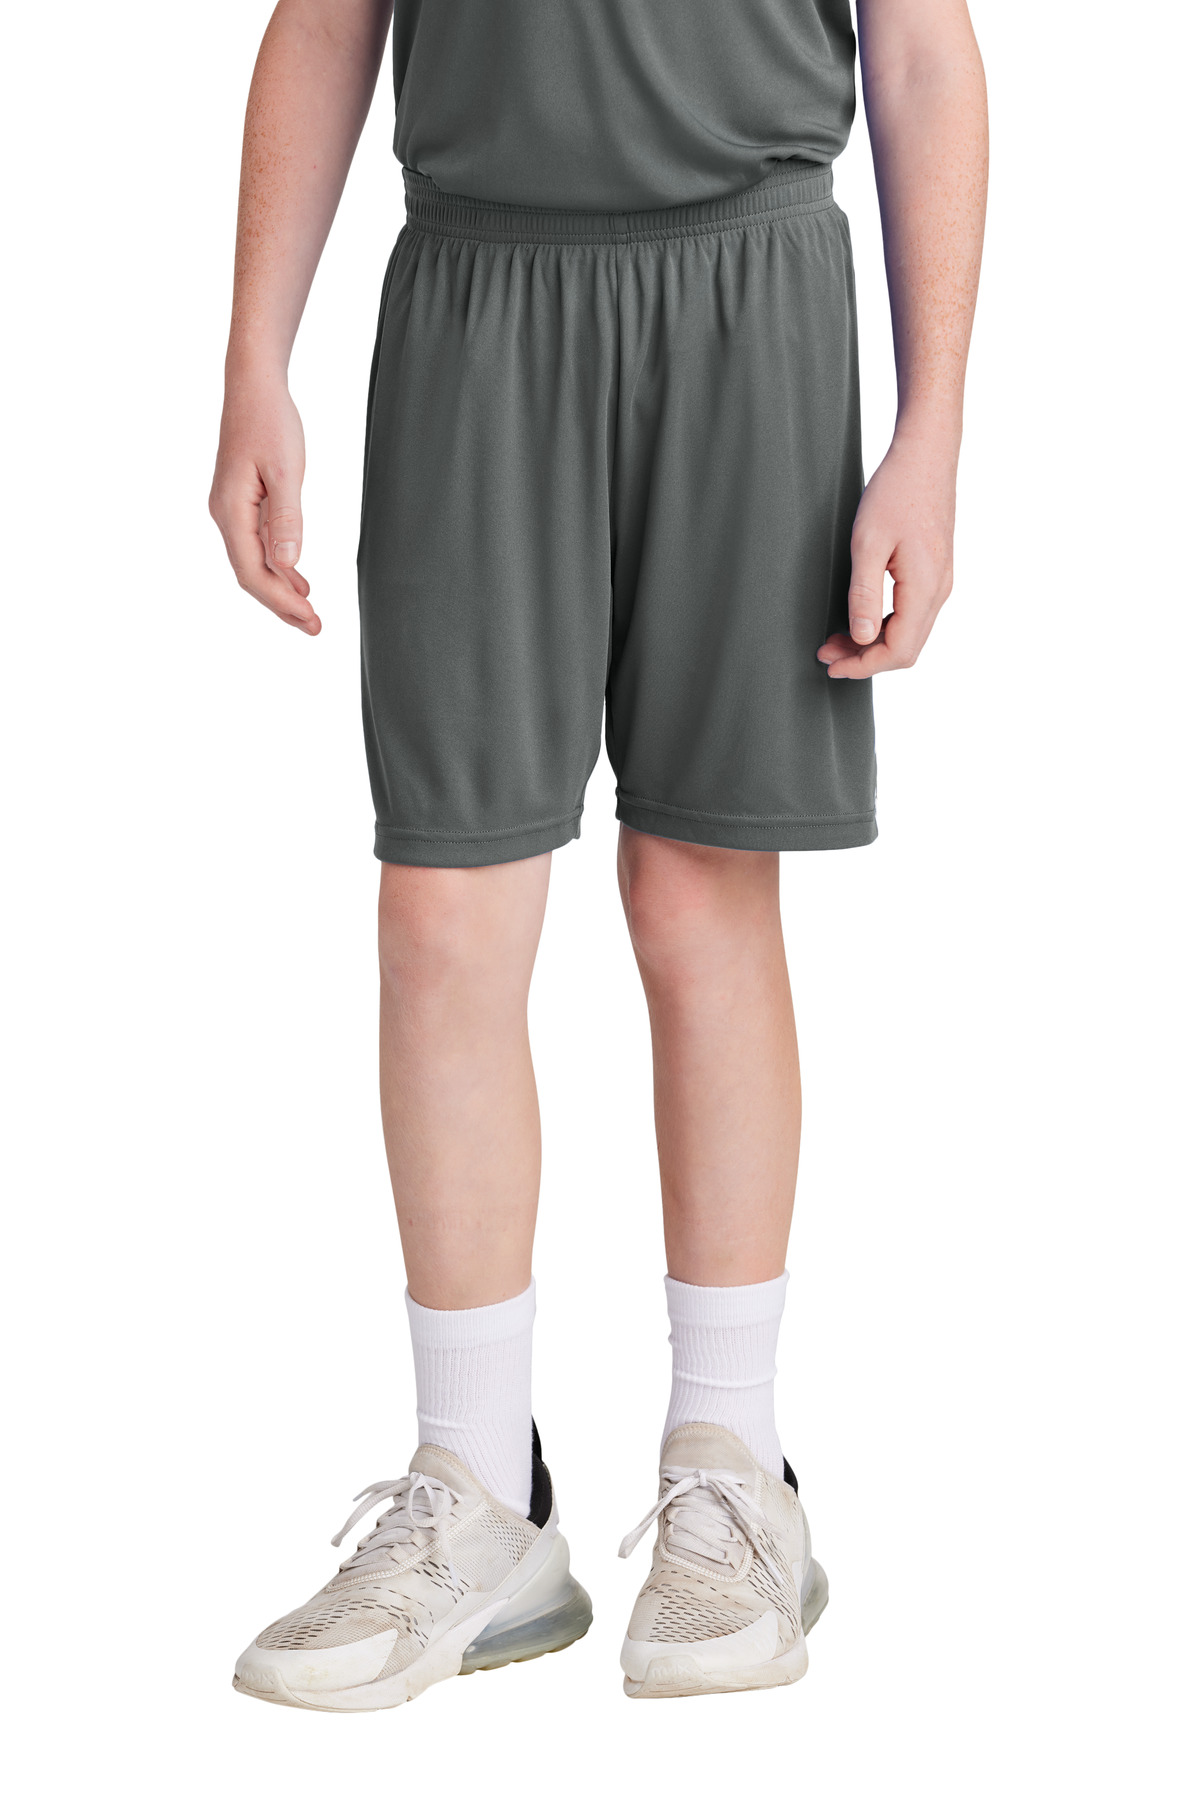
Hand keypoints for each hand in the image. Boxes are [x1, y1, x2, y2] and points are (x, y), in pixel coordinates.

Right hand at [209, 375, 320, 634]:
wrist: (253, 385)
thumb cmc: (270, 421)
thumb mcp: (285, 470)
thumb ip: (286, 519)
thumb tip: (287, 564)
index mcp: (231, 511)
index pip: (253, 573)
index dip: (281, 602)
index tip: (311, 620)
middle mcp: (225, 515)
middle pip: (251, 575)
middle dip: (282, 605)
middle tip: (316, 628)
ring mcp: (231, 510)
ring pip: (254, 563)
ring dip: (281, 590)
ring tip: (309, 614)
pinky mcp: (241, 502)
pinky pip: (257, 546)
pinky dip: (278, 567)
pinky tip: (298, 580)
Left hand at [817, 433, 955, 677]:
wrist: (926, 455)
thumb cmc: (895, 491)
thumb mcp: (868, 543)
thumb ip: (865, 594)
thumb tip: (864, 639)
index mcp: (925, 587)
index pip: (898, 650)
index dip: (863, 666)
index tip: (831, 665)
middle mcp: (940, 590)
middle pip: (906, 649)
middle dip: (865, 659)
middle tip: (826, 653)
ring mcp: (940, 581)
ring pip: (910, 634)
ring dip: (873, 643)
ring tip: (836, 639)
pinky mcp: (935, 572)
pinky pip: (913, 615)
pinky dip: (885, 626)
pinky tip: (860, 618)